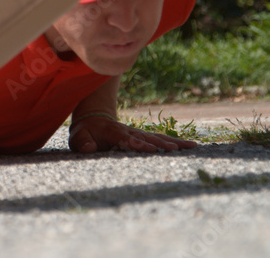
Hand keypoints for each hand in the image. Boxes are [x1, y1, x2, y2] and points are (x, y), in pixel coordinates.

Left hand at [69, 115, 197, 153]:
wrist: (93, 120)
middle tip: (176, 149)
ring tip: (191, 146)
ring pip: (157, 137)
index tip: (151, 149)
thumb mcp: (78, 138)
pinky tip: (189, 146)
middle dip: (161, 144)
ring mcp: (137, 132)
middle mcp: (129, 131)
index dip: (138, 144)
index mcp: (113, 132)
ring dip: (173, 141)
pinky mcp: (143, 136)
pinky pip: (159, 138)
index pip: (127, 139)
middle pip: (147, 137)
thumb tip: (90, 148)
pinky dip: (174, 141)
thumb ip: (83, 143)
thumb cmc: (85, 133)